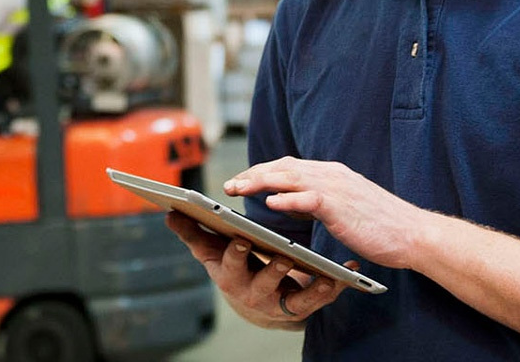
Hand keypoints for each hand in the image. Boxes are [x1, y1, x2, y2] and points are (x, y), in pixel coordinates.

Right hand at [165, 212, 354, 329]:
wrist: (260, 301)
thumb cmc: (234, 266)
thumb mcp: (212, 253)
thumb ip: (193, 233)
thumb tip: (168, 212)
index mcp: (231, 277)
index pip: (230, 266)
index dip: (235, 255)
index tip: (241, 240)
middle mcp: (254, 294)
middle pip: (262, 284)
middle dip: (271, 271)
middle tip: (282, 256)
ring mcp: (281, 304)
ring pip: (296, 297)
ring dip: (310, 284)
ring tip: (326, 269)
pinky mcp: (305, 307)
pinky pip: (323, 299)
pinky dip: (337, 285)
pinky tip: (350, 269)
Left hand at [225, 157, 430, 269]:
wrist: (413, 234)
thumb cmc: (379, 226)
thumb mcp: (341, 208)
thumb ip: (314, 201)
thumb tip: (285, 202)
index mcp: (330, 174)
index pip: (287, 165)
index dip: (261, 171)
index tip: (240, 180)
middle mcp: (330, 174)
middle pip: (282, 167)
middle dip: (252, 174)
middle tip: (228, 185)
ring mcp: (336, 187)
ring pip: (290, 177)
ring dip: (260, 182)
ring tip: (238, 190)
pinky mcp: (342, 205)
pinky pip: (309, 198)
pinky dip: (288, 199)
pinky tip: (270, 203)